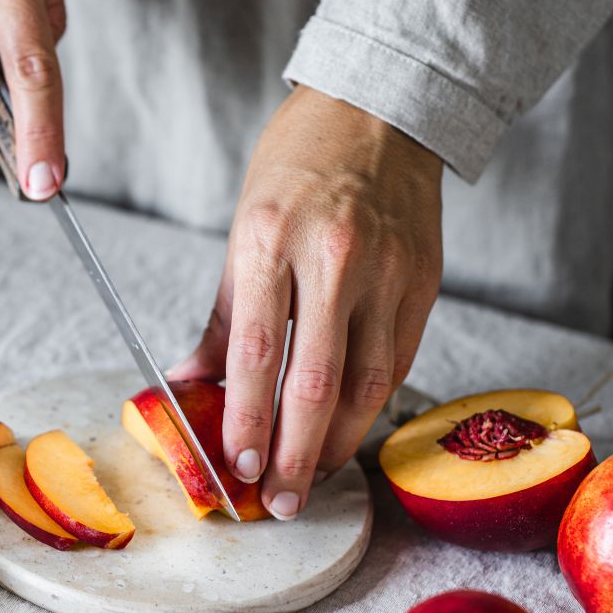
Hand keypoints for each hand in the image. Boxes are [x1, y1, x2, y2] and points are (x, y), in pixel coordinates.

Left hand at [169, 88, 442, 518]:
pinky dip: (372, 404)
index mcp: (269, 239)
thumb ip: (221, 316)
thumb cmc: (297, 166)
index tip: (235, 469)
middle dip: (293, 454)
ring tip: (312, 478)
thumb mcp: (243, 228)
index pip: (255, 353)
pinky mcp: (425, 280)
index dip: (245, 421)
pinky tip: (349, 429)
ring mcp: (387, 270)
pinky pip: (399, 360)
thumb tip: (187, 383)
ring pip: (368, 383)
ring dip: (338, 443)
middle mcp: (332, 257)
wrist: (378, 110)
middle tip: (278, 502)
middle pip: (315, 382)